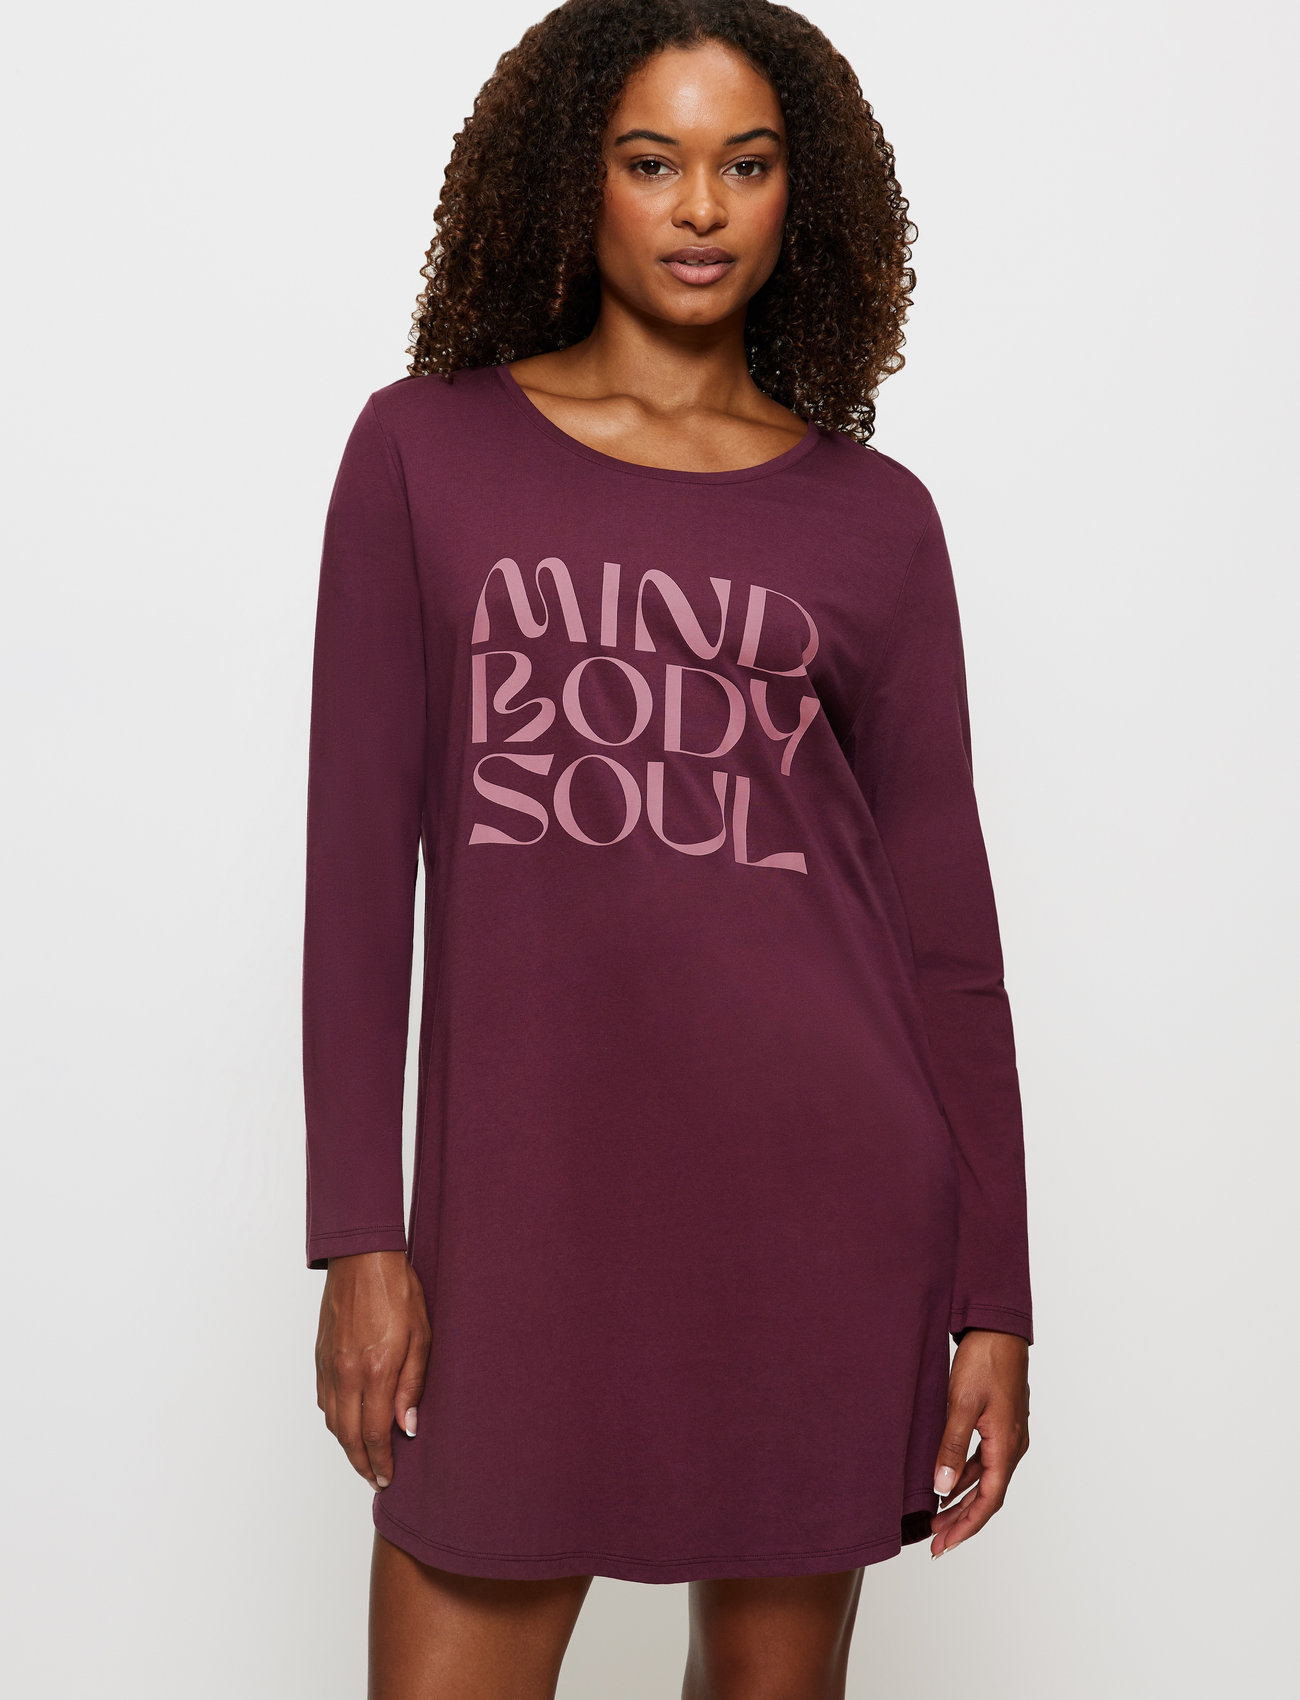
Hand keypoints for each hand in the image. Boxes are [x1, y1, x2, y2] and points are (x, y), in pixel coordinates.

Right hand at [315, 1249, 430, 1490]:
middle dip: (361, 1463)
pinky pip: (323, 1398)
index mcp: (375, 1371)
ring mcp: (329, 1365)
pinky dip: (333, 1419)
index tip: (386, 1479)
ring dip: (345, 1445)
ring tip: (362, 1457)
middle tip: (374, 1479)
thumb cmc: (398, 1291)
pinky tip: (346, 1422)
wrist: (362, 1258)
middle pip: (347, 1435)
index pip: (374, 1434)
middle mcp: (347, 1374)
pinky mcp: (321, 1355)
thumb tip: (408, 1428)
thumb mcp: (421, 1337)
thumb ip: (412, 1386)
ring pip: (332, 1420)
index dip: (380, 1462)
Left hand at [929, 1328, 1029, 1557]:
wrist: (997, 1327)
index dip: (966, 1526)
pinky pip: (984, 1461)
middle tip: (935, 1543)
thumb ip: (951, 1447)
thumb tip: (941, 1489)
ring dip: (962, 1500)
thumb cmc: (983, 1361)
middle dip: (961, 1521)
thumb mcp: (961, 1404)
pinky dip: (965, 1476)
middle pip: (988, 1496)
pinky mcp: (999, 1424)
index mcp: (1007, 1445)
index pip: (988, 1500)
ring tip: (935, 1519)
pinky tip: (946, 1483)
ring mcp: (1008, 1435)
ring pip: (985, 1480)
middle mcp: (1012, 1446)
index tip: (944, 1545)